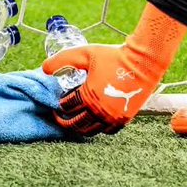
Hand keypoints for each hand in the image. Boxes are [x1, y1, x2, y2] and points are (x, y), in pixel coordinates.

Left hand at [42, 3, 186, 137]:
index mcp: (87, 96)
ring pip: (89, 131)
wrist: (143, 62)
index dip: (60, 103)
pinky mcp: (123, 119)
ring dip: (79, 128)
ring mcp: (111, 118)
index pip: (66, 107)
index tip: (59, 100)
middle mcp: (98, 111)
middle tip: (59, 116)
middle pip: (74, 124)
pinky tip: (95, 122)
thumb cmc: (114, 56)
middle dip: (64, 121)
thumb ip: (63, 60)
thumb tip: (43, 68)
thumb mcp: (86, 53)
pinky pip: (106, 132)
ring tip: (75, 122)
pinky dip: (98, 129)